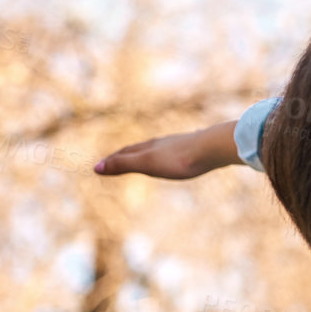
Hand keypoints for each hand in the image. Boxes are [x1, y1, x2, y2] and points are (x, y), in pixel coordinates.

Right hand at [95, 120, 240, 179]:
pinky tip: (179, 155)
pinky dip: (169, 155)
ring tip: (146, 157)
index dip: (112, 159)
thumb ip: (123, 165)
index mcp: (150, 147)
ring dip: (148, 153)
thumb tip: (96, 167)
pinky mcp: (197, 148)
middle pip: (140, 148)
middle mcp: (163, 143)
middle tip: (117, 159)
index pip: (125, 153)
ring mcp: (180, 144)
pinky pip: (178, 151)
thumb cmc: (180, 158)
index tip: (101, 165)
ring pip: (159, 148)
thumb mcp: (147, 164)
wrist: (214, 147)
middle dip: (126, 155)